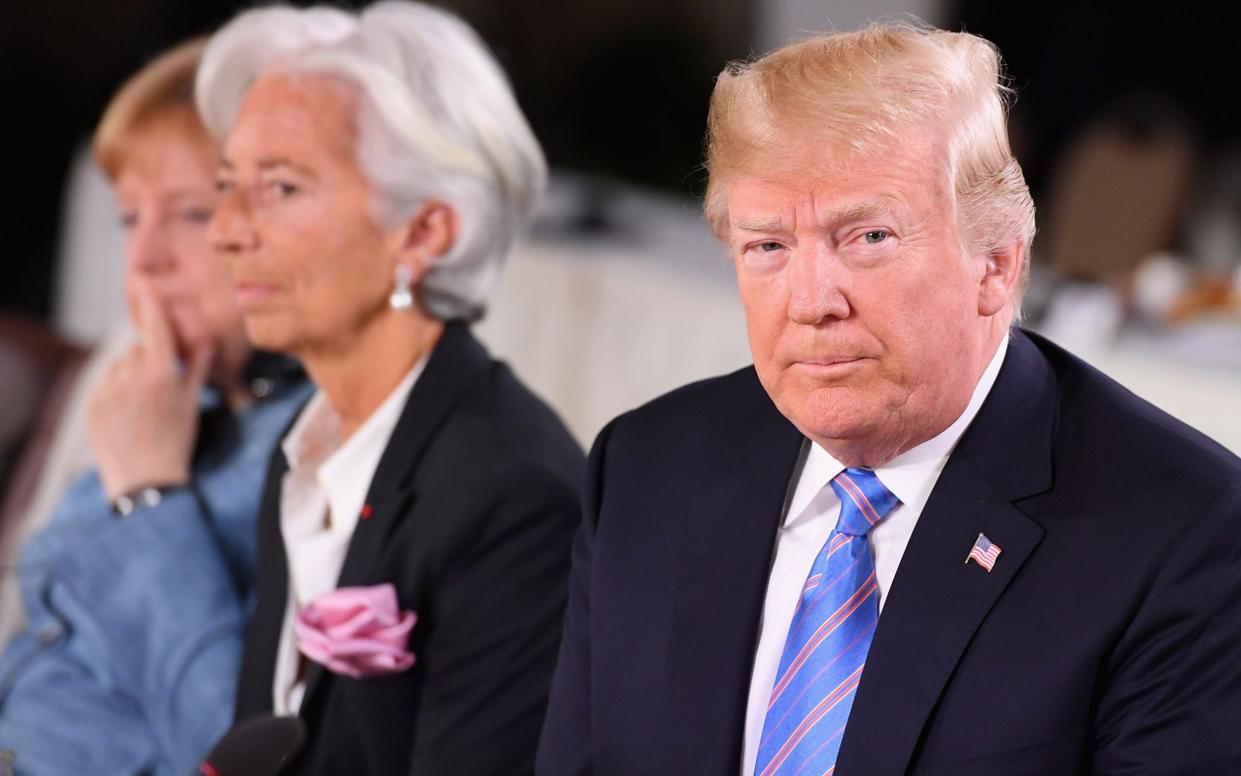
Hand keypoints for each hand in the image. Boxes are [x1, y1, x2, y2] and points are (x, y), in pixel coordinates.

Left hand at [88, 281, 212, 499]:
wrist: (145, 482)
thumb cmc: (176, 444)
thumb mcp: (192, 404)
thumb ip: (196, 369)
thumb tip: (205, 342)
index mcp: (160, 376)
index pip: (155, 329)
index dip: (151, 306)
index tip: (145, 286)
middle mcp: (131, 379)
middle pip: (140, 349)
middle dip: (150, 357)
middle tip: (161, 382)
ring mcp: (108, 391)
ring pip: (121, 365)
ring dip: (132, 373)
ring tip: (144, 403)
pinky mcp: (92, 404)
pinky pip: (106, 383)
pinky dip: (116, 389)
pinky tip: (128, 412)